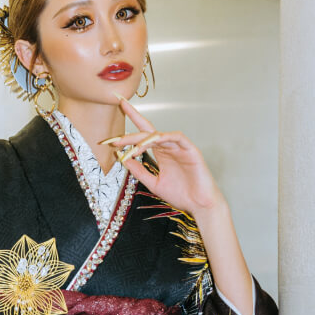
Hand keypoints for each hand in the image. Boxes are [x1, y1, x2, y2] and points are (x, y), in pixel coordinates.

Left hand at [101, 97, 225, 217]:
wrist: (199, 205)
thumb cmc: (181, 194)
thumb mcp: (153, 183)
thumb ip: (139, 171)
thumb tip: (123, 159)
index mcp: (161, 153)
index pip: (144, 134)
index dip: (133, 121)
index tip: (119, 109)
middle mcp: (169, 147)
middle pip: (148, 133)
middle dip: (130, 133)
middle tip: (115, 138)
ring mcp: (180, 147)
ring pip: (159, 135)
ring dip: (142, 139)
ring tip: (129, 146)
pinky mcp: (190, 149)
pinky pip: (176, 137)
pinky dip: (163, 137)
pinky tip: (152, 141)